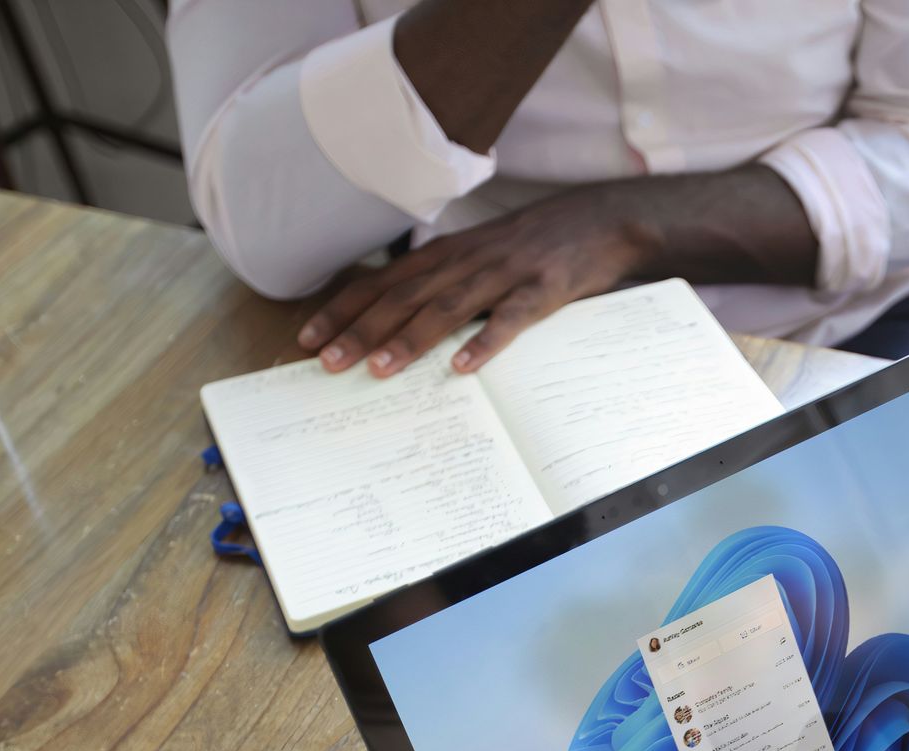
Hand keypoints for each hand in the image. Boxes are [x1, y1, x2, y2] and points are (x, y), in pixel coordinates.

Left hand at [296, 187, 649, 376]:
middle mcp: (467, 261)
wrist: (600, 221)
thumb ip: (444, 280)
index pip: (382, 283)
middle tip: (326, 363)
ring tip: (379, 369)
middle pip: (403, 298)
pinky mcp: (542, 290)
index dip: (343, 310)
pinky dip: (486, 343)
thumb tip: (400, 316)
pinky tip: (463, 369)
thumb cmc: (536, 245)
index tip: (308, 338)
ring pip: (447, 308)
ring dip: (410, 339)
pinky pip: (510, 320)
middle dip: (361, 330)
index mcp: (447, 255)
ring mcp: (504, 275)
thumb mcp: (481, 254)